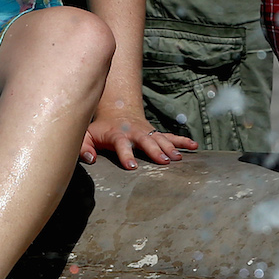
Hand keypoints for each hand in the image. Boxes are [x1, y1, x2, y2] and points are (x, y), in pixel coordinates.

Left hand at [80, 103, 197, 169]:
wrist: (117, 111)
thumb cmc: (101, 129)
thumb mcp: (87, 135)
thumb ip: (84, 147)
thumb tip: (90, 159)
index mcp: (117, 134)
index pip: (121, 144)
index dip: (126, 154)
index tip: (132, 166)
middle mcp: (134, 132)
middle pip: (145, 140)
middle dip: (154, 150)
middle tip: (163, 162)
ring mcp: (147, 132)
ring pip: (160, 138)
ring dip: (169, 147)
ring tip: (178, 158)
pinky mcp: (155, 133)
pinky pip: (170, 136)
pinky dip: (182, 140)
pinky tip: (194, 146)